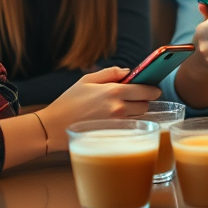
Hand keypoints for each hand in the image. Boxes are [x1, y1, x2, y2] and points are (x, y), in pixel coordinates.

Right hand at [40, 67, 160, 150]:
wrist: (53, 127)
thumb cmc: (68, 102)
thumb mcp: (87, 80)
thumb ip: (111, 73)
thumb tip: (128, 72)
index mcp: (114, 92)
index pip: (146, 90)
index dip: (152, 88)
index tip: (154, 87)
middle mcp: (119, 109)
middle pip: (145, 105)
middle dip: (143, 100)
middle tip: (134, 98)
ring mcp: (117, 124)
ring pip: (138, 117)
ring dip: (135, 111)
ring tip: (121, 108)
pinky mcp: (113, 135)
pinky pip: (128, 127)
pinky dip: (126, 122)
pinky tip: (114, 119)